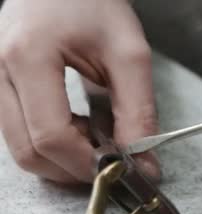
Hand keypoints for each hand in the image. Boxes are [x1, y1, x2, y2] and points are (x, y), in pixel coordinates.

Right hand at [0, 0, 158, 183]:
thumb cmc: (96, 5)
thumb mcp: (129, 55)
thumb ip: (138, 112)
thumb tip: (142, 164)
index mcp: (29, 56)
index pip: (51, 136)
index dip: (88, 163)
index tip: (122, 169)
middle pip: (29, 151)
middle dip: (75, 168)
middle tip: (114, 159)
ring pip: (20, 148)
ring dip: (63, 158)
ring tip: (99, 136)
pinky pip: (18, 133)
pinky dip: (51, 145)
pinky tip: (81, 128)